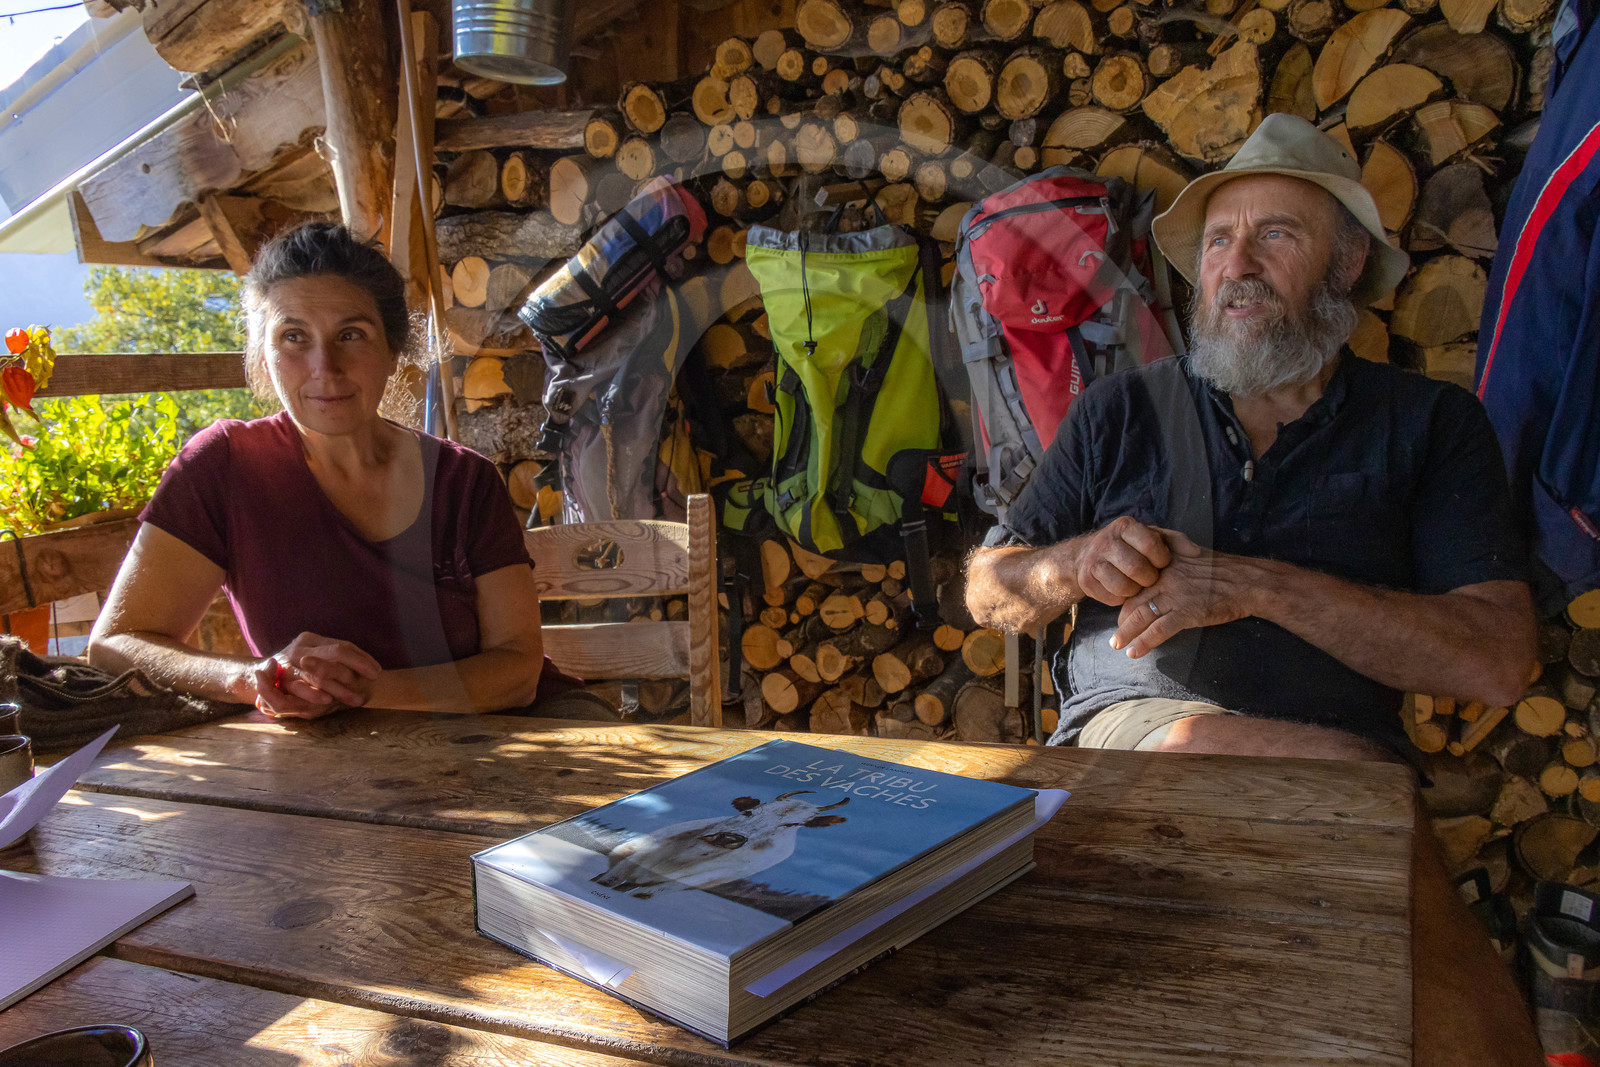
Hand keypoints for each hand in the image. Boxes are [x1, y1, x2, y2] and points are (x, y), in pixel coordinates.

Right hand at [251, 632, 381, 718]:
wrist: (257, 675)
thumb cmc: (294, 668)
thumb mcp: (312, 656)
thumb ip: (333, 659)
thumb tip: (367, 666)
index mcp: (311, 639)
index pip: (343, 646)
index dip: (362, 658)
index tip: (377, 671)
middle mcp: (300, 648)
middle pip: (335, 653)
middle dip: (356, 667)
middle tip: (373, 680)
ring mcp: (289, 664)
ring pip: (320, 671)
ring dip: (340, 687)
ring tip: (357, 698)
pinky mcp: (280, 681)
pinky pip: (299, 688)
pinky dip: (314, 694)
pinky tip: (327, 700)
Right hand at [1072, 516, 1173, 605]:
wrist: (1088, 555)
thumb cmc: (1129, 548)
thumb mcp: (1150, 537)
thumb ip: (1175, 541)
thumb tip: (1195, 552)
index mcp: (1124, 526)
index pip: (1150, 545)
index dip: (1161, 559)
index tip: (1161, 563)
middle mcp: (1106, 541)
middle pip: (1136, 568)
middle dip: (1149, 578)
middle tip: (1149, 578)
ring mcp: (1092, 561)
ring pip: (1123, 586)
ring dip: (1135, 591)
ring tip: (1136, 585)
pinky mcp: (1085, 581)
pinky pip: (1112, 598)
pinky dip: (1122, 599)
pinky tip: (1122, 590)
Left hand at [1109, 530, 1263, 656]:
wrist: (1248, 582)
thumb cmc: (1223, 570)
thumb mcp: (1191, 552)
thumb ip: (1170, 554)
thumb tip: (1156, 563)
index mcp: (1164, 564)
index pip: (1135, 583)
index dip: (1124, 599)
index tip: (1120, 611)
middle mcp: (1165, 578)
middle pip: (1132, 601)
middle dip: (1121, 620)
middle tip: (1116, 634)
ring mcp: (1175, 596)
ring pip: (1140, 616)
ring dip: (1125, 634)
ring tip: (1117, 645)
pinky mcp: (1187, 612)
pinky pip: (1158, 631)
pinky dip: (1144, 643)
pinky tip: (1134, 653)